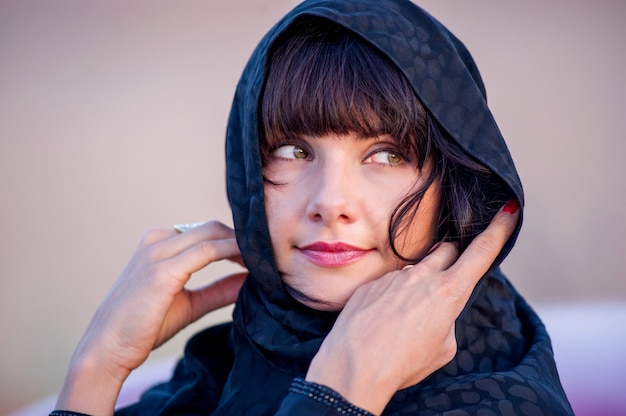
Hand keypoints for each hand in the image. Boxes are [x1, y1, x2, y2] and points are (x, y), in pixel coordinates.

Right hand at [56, 221, 245, 414]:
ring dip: (242, 245)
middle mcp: (158, 240)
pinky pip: (208, 251)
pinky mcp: (162, 270)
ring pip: (213, 234)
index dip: (236, 241)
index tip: (260, 257)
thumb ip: (218, 290)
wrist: (108, 347)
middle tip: (266, 258)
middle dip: (242, 239)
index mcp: (159, 243)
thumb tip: (250, 281)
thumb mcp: (189, 303)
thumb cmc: (144, 326)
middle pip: (213, 228)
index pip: (207, 232)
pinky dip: (233, 253)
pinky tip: (249, 265)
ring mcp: (158, 252)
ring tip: (263, 262)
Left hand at [306, 201, 519, 414]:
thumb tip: (434, 308)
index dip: (498, 229)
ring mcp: (393, 277)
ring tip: (406, 317)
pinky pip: (389, 283)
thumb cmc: (403, 363)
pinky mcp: (371, 283)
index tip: (509, 209)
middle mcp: (421, 276)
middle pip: (447, 250)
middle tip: (448, 279)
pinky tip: (383, 321)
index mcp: (448, 292)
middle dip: (453, 258)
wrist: (354, 365)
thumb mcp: (442, 349)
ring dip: (420, 283)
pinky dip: (392, 297)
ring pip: (416, 269)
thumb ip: (445, 319)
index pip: (480, 252)